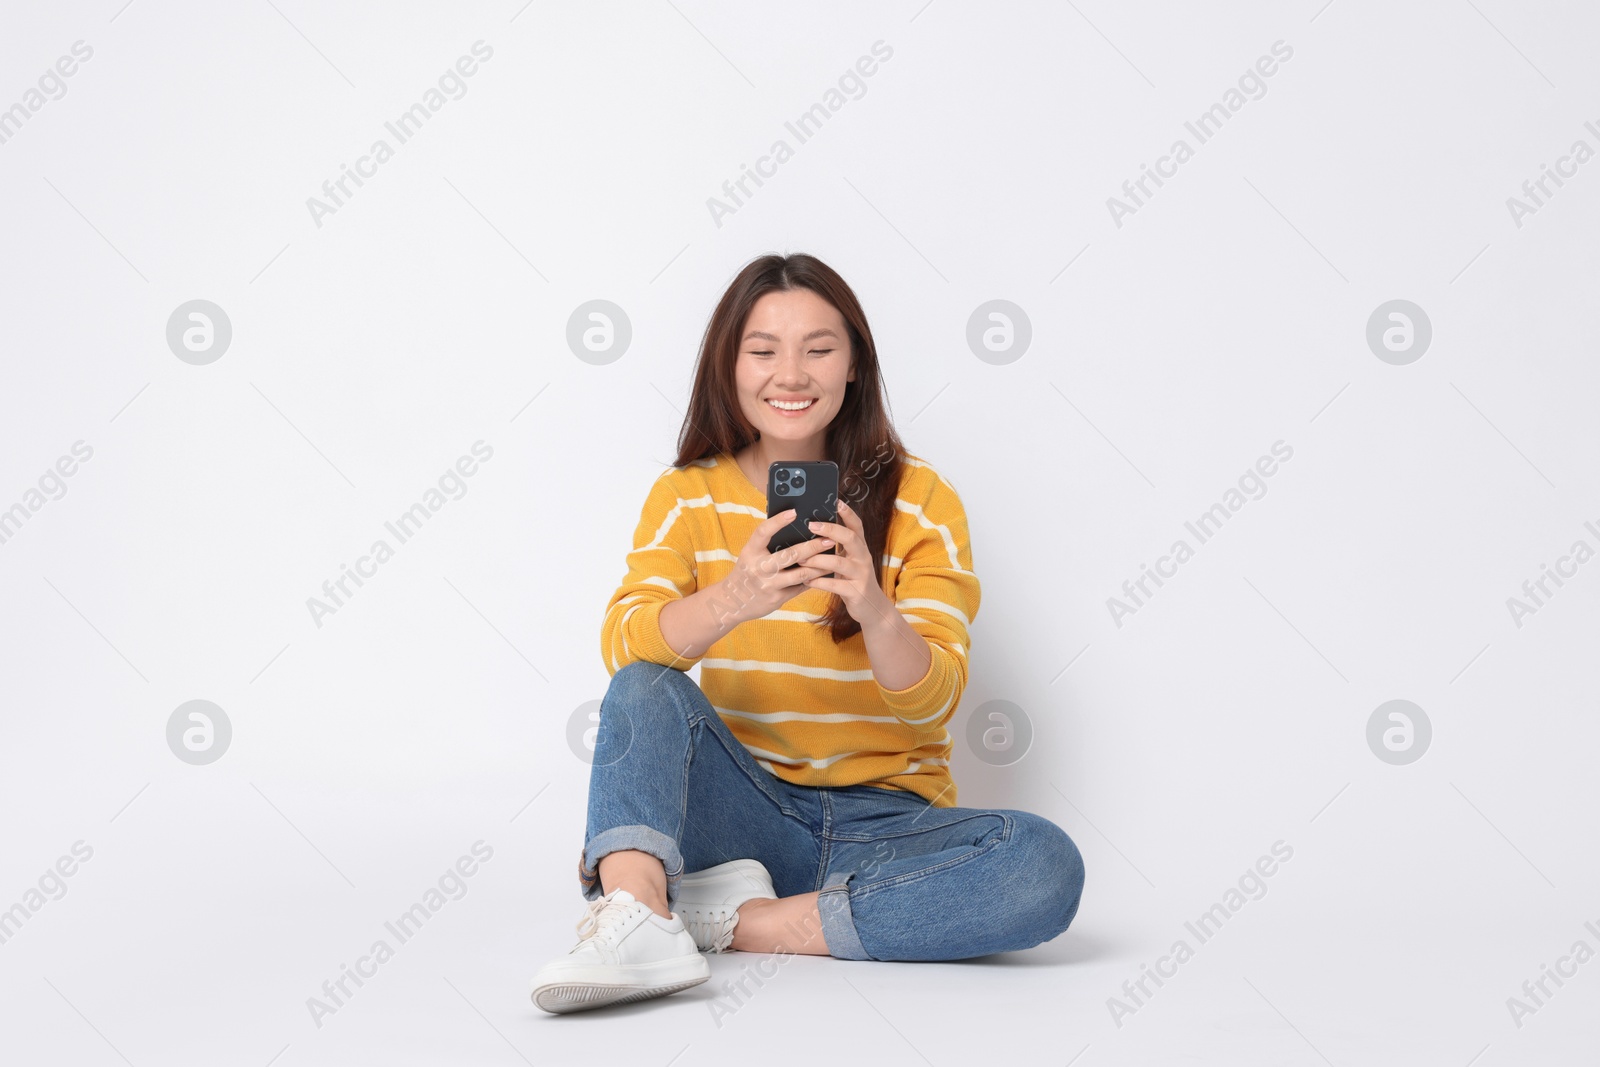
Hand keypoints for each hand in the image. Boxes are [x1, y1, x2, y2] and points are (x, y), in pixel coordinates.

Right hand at [715, 508, 838, 625]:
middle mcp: (758, 568)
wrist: (733, 603)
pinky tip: (825, 572)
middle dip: (812, 547)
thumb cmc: (747, 572)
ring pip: (800, 574)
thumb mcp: (750, 555)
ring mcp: (768, 585)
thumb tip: (793, 525)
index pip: (763, 532)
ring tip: (833, 556)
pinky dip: (814, 579)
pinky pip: (800, 587)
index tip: (794, 512)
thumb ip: (767, 543)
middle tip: (829, 539)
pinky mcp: (777, 598)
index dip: (778, 521)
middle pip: (790, 555)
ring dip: (819, 565)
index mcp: (750, 552)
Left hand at [801, 499, 895, 628]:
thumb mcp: (849, 561)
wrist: (872, 608)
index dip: (847, 513)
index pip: (857, 526)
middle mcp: (863, 558)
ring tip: (801, 558)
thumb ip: (838, 547)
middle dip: (831, 530)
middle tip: (811, 525)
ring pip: (839, 563)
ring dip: (817, 559)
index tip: (836, 501)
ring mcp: (861, 575)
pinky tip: (806, 580)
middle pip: (851, 538)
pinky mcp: (856, 592)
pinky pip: (835, 585)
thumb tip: (814, 530)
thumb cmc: (853, 580)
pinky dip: (819, 582)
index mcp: (860, 548)